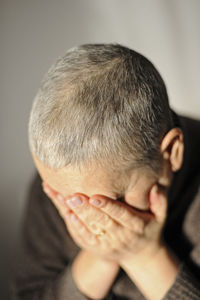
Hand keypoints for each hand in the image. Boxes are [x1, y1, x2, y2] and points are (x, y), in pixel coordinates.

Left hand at [42, 181, 167, 262]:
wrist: (139, 255)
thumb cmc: (148, 228)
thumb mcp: (160, 216)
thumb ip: (160, 202)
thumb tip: (155, 188)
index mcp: (136, 226)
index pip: (121, 214)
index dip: (108, 206)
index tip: (95, 197)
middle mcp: (121, 236)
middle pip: (101, 221)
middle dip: (86, 209)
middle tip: (73, 195)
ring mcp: (107, 244)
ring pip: (89, 229)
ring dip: (76, 215)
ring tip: (64, 199)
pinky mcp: (96, 248)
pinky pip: (83, 238)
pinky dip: (73, 226)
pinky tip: (65, 212)